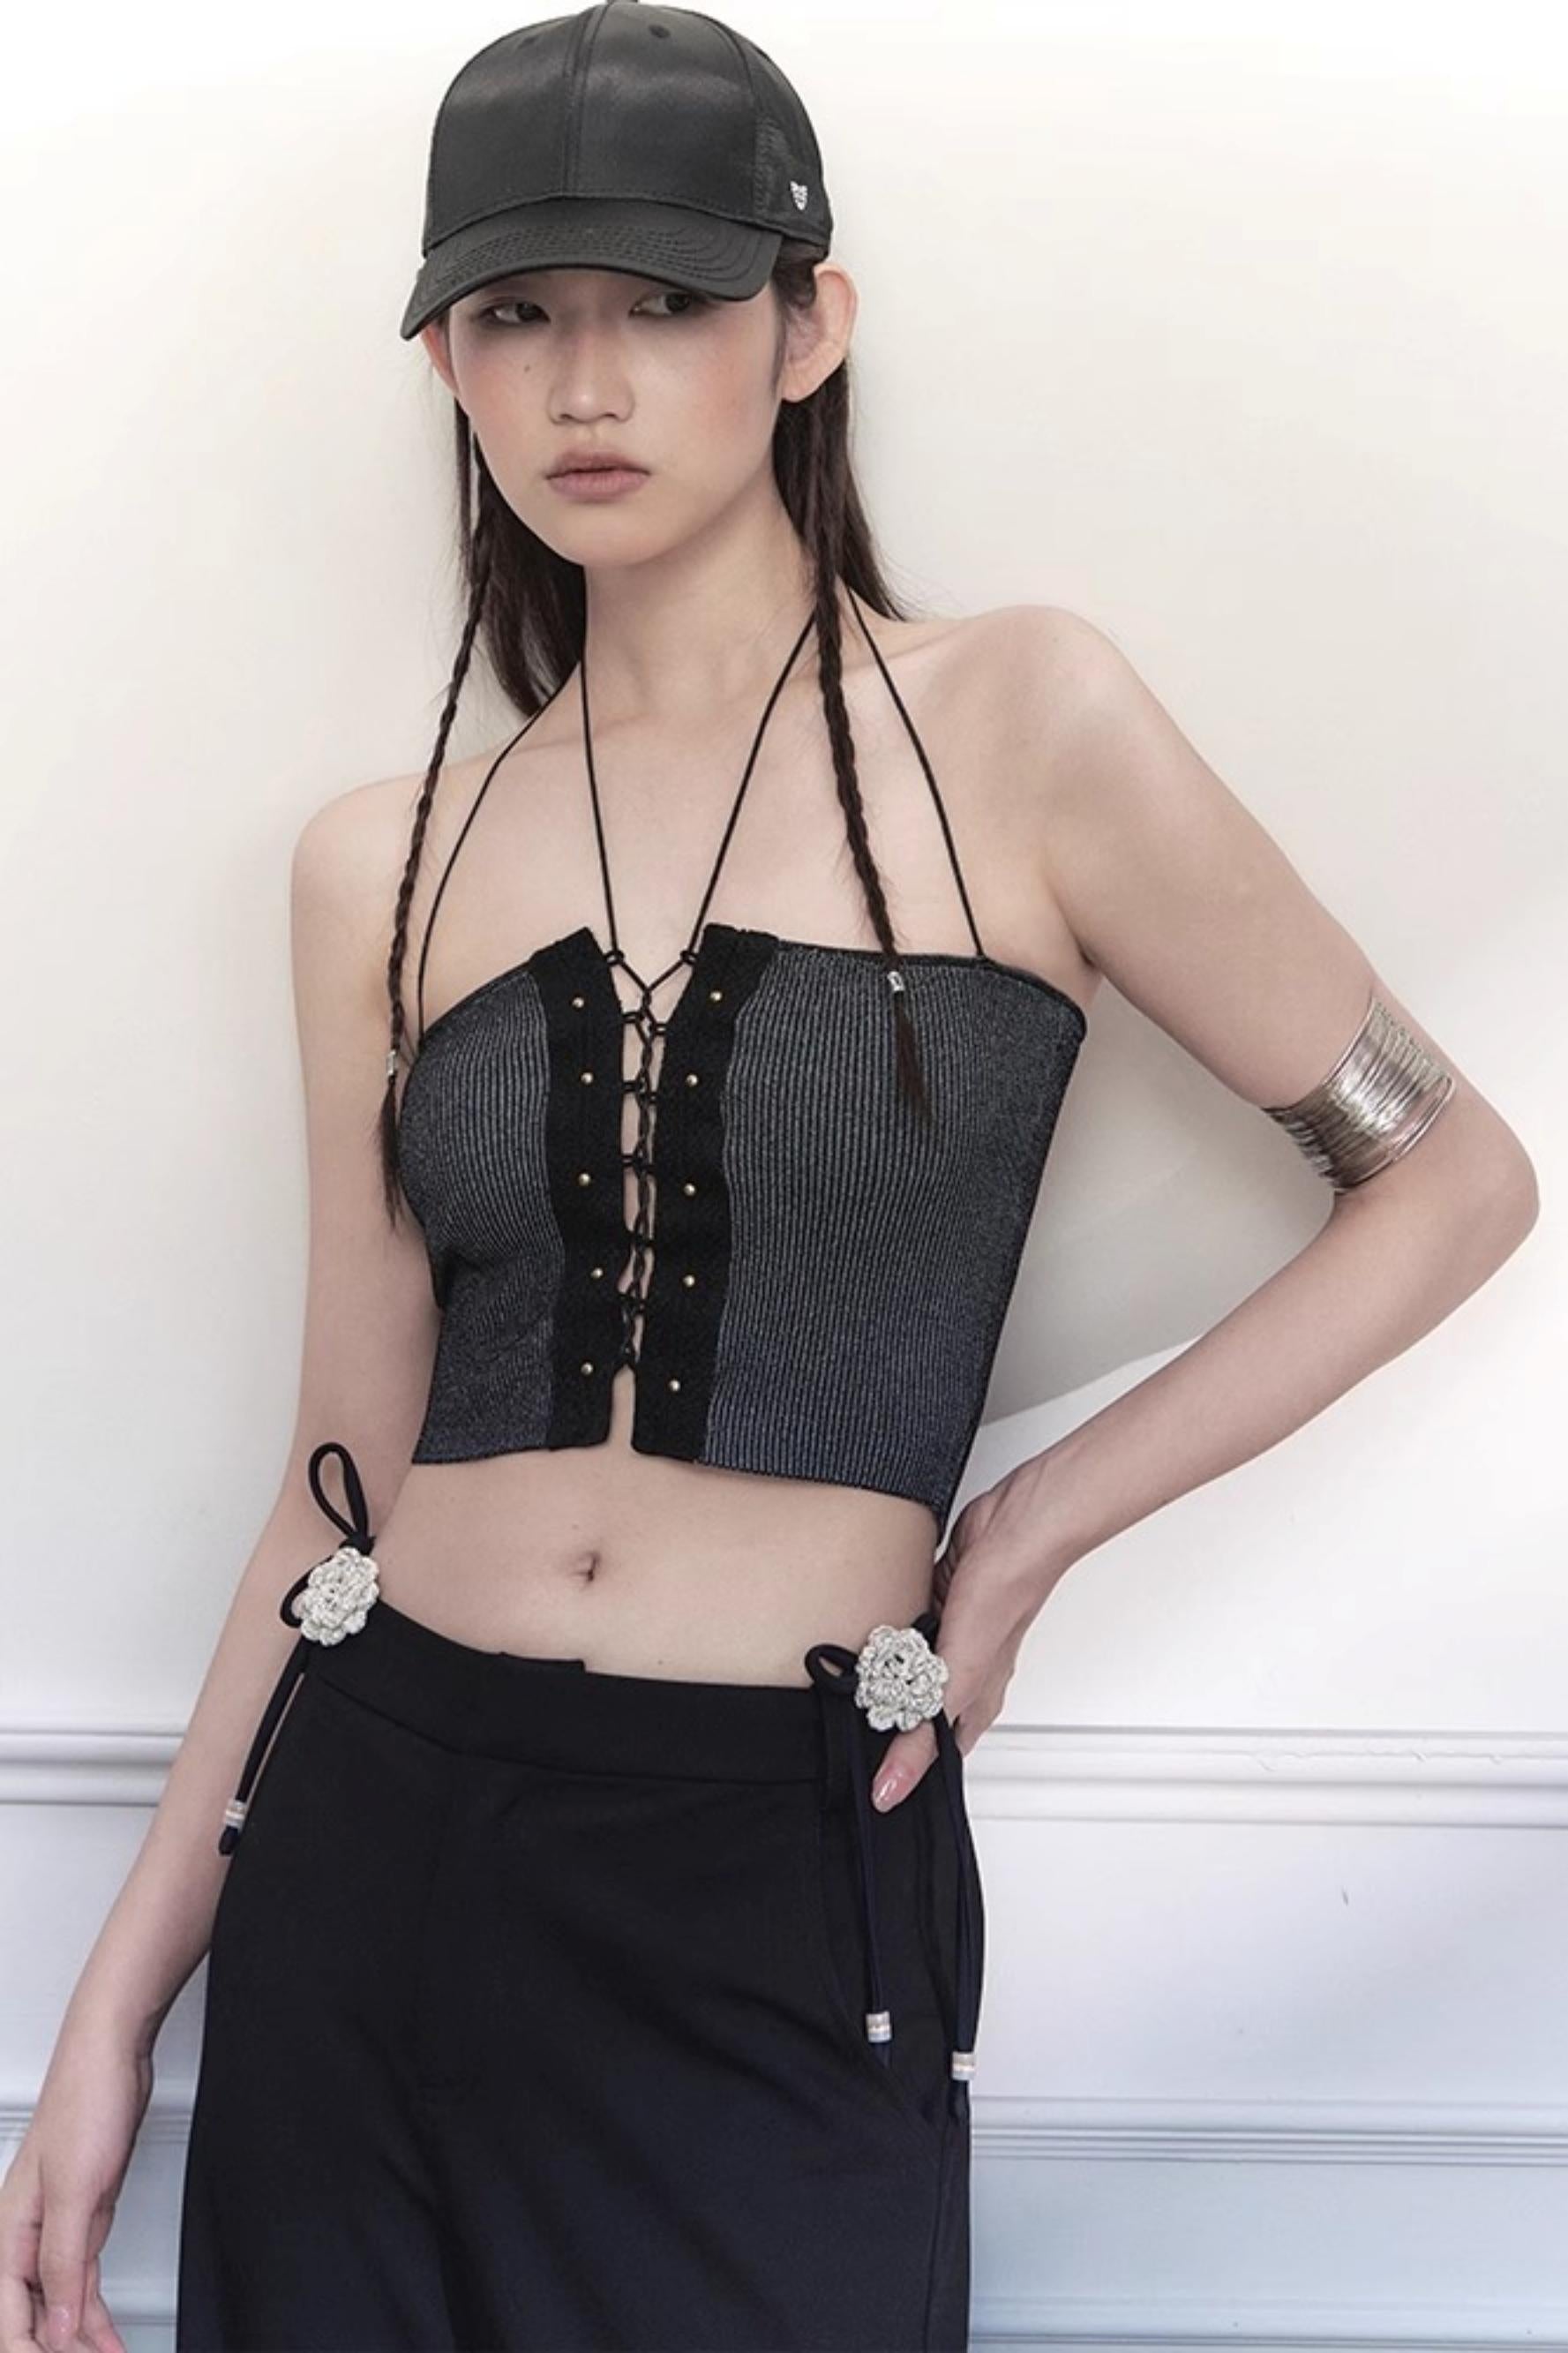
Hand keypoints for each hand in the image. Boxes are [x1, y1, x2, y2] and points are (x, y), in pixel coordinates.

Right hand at [0, 2018, 149, 2352]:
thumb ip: (63, 2262)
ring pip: (59, 2304)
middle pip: (31, 2318)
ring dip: (78, 2339)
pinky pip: (83, 2279)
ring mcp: (55, 2227)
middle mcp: (26, 2236)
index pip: (9, 2320)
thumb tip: (58, 2326)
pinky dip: (95, 2312)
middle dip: (56, 2350)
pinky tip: (106, 2336)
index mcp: (9, 2233)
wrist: (112, 2055)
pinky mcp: (84, 2216)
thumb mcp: (75, 2191)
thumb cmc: (84, 2102)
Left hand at [871, 1463, 1070, 1811]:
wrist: (1013, 1527)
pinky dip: (881, 1630)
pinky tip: (862, 1632)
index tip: (872, 1793)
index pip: (936, 1752)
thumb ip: (923, 1730)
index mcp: (974, 1699)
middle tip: (845, 1743)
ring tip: (844, 1689)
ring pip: (905, 1666)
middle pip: (916, 1708)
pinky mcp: (933, 1598)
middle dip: (885, 1721)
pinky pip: (900, 1623)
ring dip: (880, 1672)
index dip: (907, 1773)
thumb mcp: (956, 1677)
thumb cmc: (1006, 1596)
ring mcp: (946, 1632)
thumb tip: (894, 1784)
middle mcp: (960, 1669)